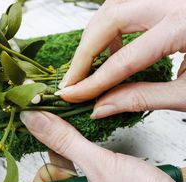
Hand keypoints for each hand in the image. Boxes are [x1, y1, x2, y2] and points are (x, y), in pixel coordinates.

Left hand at [20, 111, 185, 181]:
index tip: (47, 149)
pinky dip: (84, 161)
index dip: (39, 174)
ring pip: (68, 179)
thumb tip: (35, 121)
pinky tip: (91, 152)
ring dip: (71, 158)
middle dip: (58, 162)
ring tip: (80, 143)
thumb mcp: (101, 167)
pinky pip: (84, 178)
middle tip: (65, 140)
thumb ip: (66, 144)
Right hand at [56, 0, 185, 118]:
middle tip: (73, 79)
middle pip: (110, 17)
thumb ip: (141, 98)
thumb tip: (101, 106)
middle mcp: (174, 1)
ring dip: (96, 38)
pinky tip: (115, 51)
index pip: (124, 60)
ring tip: (93, 67)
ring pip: (113, 7)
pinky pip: (126, 6)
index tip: (71, 94)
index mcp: (185, 26)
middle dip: (85, 52)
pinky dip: (112, 30)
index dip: (93, 81)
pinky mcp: (164, 0)